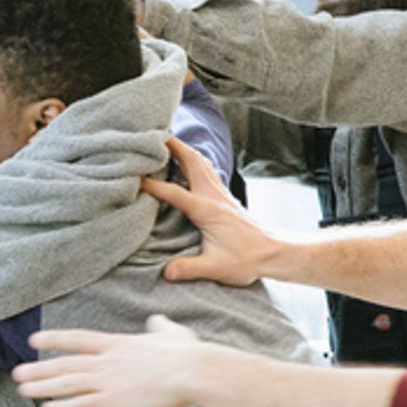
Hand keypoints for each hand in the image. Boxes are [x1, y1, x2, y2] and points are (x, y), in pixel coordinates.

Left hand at [11, 316, 200, 406]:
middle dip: (39, 368)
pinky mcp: (113, 400)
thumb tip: (156, 320)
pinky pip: (81, 404)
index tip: (34, 340)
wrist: (192, 372)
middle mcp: (106, 360)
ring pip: (67, 382)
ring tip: (22, 388)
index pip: (78, 339)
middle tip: (16, 372)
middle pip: (65, 363)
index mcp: (117, 344)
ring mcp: (107, 380)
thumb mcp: (170, 333)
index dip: (54, 339)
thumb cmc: (186, 354)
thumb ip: (158, 328)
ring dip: (42, 386)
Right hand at [143, 136, 273, 284]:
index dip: (153, 185)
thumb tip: (166, 272)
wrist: (273, 254)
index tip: (133, 178)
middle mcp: (214, 196)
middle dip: (173, 146)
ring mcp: (221, 194)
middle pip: (192, 161)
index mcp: (207, 209)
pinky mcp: (225, 197)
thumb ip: (189, 268)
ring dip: (183, 150)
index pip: (174, 192)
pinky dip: (194, 161)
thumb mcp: (216, 268)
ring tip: (166, 142)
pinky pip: (207, 171)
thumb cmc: (246, 260)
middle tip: (152, 134)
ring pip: (201, 162)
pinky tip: (188, 162)